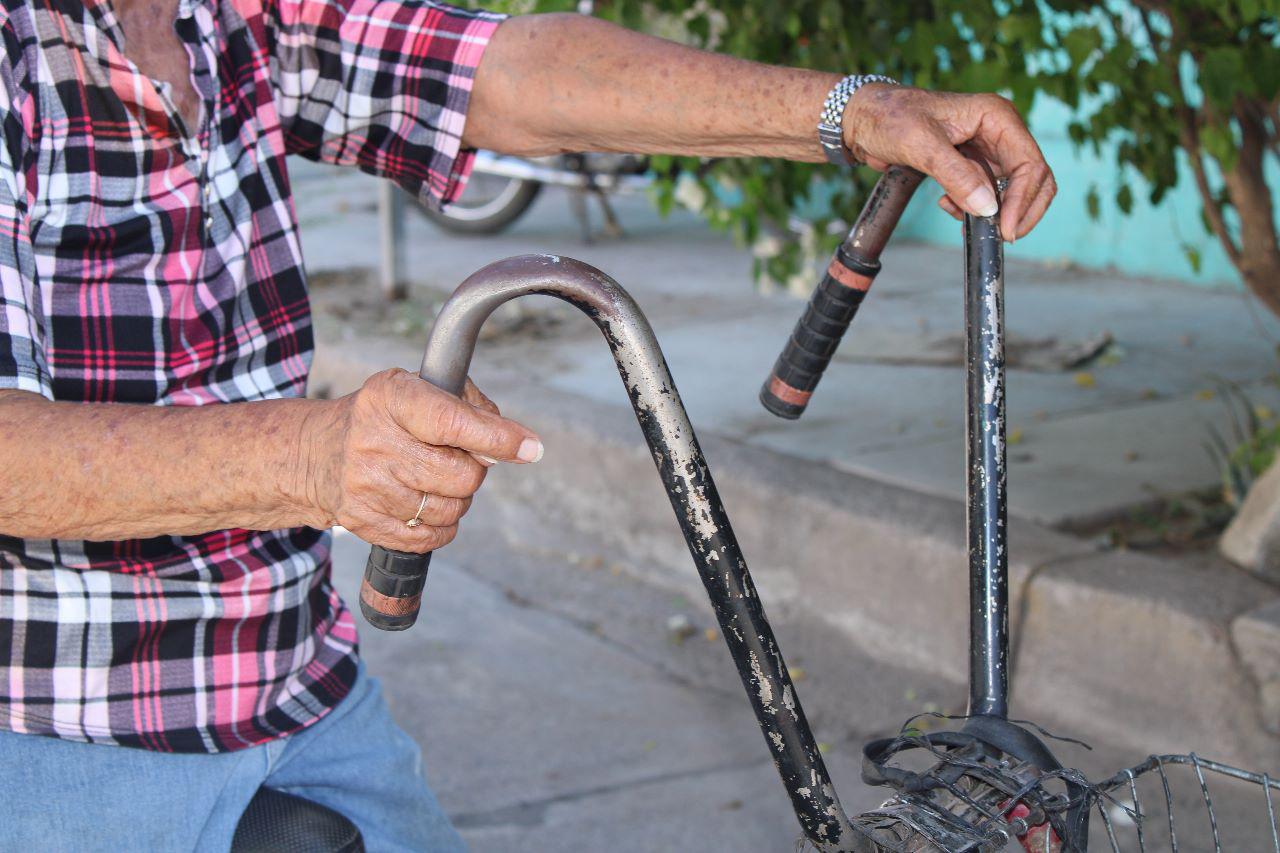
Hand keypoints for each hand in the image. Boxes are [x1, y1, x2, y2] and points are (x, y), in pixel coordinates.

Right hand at [305, 369, 539, 551]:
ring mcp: (368, 487)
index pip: (452, 422)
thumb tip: (515, 444)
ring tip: (433, 477)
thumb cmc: (383, 418)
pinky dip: (441, 524)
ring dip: (457, 497)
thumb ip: (469, 405)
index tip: (531, 447)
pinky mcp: (366, 523)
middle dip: (473, 468)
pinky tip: (424, 501)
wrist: (316, 454)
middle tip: (456, 457)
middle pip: (462, 474)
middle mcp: (375, 443)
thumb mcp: (416, 389)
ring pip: (451, 509)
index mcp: (390, 399)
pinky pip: (433, 537)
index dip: (497, 437)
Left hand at [843, 84, 1055, 241]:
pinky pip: (986, 194)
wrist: (863, 119)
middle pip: (1031, 178)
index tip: (1005, 229)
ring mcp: (985, 149)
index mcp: (996, 116)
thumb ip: (956, 175)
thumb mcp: (921, 145)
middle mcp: (997, 132)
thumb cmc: (890, 118)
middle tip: (998, 236)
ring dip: (992, 212)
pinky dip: (973, 208)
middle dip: (1018, 210)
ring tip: (960, 218)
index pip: (1030, 163)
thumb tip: (988, 207)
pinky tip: (948, 207)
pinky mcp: (970, 165)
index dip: (1023, 200)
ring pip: (1009, 190)